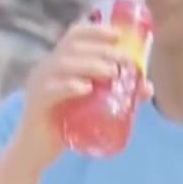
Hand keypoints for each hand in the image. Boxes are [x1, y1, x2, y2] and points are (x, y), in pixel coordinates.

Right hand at [9, 22, 133, 164]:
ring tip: (112, 73)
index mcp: (58, 64)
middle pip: (72, 48)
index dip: (96, 31)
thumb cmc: (63, 125)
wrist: (35, 152)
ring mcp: (39, 85)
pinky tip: (86, 89)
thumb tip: (147, 87)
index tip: (119, 35)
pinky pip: (51, 90)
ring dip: (90, 65)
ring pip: (63, 65)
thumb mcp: (92, 106)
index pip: (74, 36)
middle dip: (101, 50)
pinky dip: (69, 86)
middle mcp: (46, 69)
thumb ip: (116, 95)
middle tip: (124, 61)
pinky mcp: (36, 104)